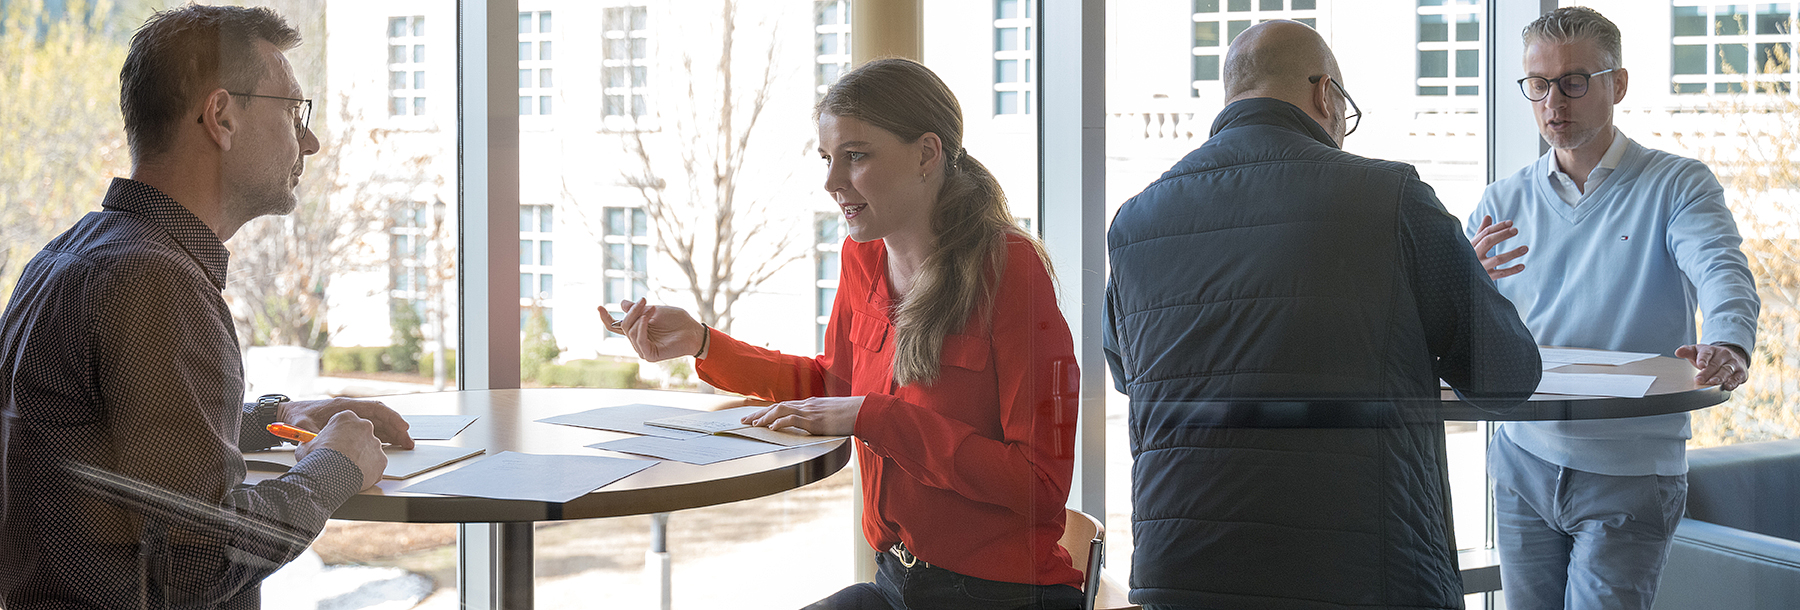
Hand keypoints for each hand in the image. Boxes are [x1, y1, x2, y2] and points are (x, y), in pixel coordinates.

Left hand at [280, 397, 413, 448]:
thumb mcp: (304, 427)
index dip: (391, 418)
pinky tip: (389, 444)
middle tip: (408, 442)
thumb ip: (314, 435)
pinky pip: (371, 428)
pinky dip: (382, 435)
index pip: (375, 409)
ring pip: (378, 423)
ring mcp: (352, 416)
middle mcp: (351, 410)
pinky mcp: (350, 424)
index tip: (402, 428)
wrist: (289, 414)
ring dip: (392, 433)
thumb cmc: (296, 418)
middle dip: (397, 429)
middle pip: (381, 417)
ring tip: (404, 445)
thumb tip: (321, 444)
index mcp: (344, 407)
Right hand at [295, 410, 385, 490]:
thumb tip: (308, 446)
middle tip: (341, 457)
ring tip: (346, 469)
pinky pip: (376, 465)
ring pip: (369, 450)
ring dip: (360, 458)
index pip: (345, 423)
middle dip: (353, 445)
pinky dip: (368, 471)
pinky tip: (355, 476)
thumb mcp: (306, 445)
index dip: (338, 434)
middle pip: (360, 435)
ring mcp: (375, 443)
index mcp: (346, 417)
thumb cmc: (317, 458)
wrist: (329, 475)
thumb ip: (312, 441)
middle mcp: (364, 426)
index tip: (334, 444)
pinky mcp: (382, 459)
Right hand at [598, 299, 705, 361]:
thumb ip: (637, 310)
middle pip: (624, 326)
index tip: (598, 307)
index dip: (606, 318)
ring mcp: (643, 349)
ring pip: (630, 332)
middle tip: (645, 300)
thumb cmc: (676, 320)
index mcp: (637, 330)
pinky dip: (642, 328)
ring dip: (640, 317)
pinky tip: (648, 319)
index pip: (616, 327)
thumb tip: (622, 303)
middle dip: (632, 311)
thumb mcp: (654, 310)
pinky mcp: (650, 355)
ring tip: (652, 309)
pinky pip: (639, 340)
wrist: (693, 330)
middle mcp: (638, 341)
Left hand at [741, 396, 863, 435]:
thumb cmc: (851, 415)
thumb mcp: (831, 416)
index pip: (783, 405)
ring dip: (765, 417)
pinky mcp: (815, 419)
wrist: (864, 411)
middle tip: (744, 422)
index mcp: (810, 404)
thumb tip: (814, 428)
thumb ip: (820, 420)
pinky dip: (781, 422)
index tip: (755, 417)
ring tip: (753, 425)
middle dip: (759, 414)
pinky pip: (794, 419)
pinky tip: (772, 428)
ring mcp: (811, 411)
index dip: (767, 411)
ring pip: (781, 410)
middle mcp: (807, 405)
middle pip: (777, 406)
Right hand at [1470, 215, 1527, 280]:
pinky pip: (1501, 274)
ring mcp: (1480, 267)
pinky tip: (1522, 266)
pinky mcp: (1486, 278)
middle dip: (1502, 235)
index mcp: (1471, 246)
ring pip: (1498, 259)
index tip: (1511, 223)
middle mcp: (1474, 256)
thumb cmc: (1469, 259)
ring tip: (1526, 248)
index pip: (1485, 233)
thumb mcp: (1474, 246)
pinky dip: (1512, 270)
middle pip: (1488, 242)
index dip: (1498, 227)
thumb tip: (1488, 216)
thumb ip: (1481, 232)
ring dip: (1513, 253)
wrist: (1460, 280)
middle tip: (1516, 230)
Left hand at [1676, 343, 1749, 390]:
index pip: (1706, 353)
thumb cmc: (1710, 357)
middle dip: (1707, 373)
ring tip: (1712, 382)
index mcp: (1712, 350)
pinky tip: (1727, 387)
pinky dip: (1733, 382)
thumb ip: (1687, 351)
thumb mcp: (1698, 352)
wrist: (1732, 356)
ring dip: (1720, 377)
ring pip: (1727, 370)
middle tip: (1698, 380)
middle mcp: (1724, 355)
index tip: (1700, 365)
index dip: (1703, 359)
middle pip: (1715, 364)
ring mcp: (1733, 363)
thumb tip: (1678, 352)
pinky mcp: (1741, 373)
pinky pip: (1737, 378)